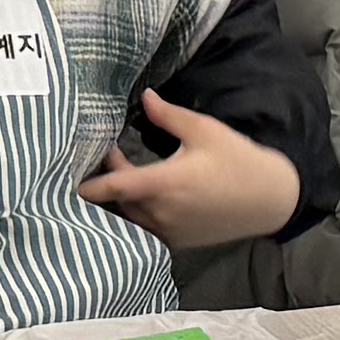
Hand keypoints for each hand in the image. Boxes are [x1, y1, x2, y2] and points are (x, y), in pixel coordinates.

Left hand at [79, 89, 303, 254]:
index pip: (115, 186)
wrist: (270, 198)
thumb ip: (168, 116)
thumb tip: (143, 97)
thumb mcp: (203, 130)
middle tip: (114, 153)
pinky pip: (148, 229)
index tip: (68, 182)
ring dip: (125, 198)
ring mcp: (171, 231)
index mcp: (165, 184)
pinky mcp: (180, 241)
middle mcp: (163, 212)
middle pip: (121, 200)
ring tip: (129, 173)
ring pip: (133, 217)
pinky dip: (140, 214)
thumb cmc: (237, 159)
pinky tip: (145, 198)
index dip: (90, 186)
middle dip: (112, 179)